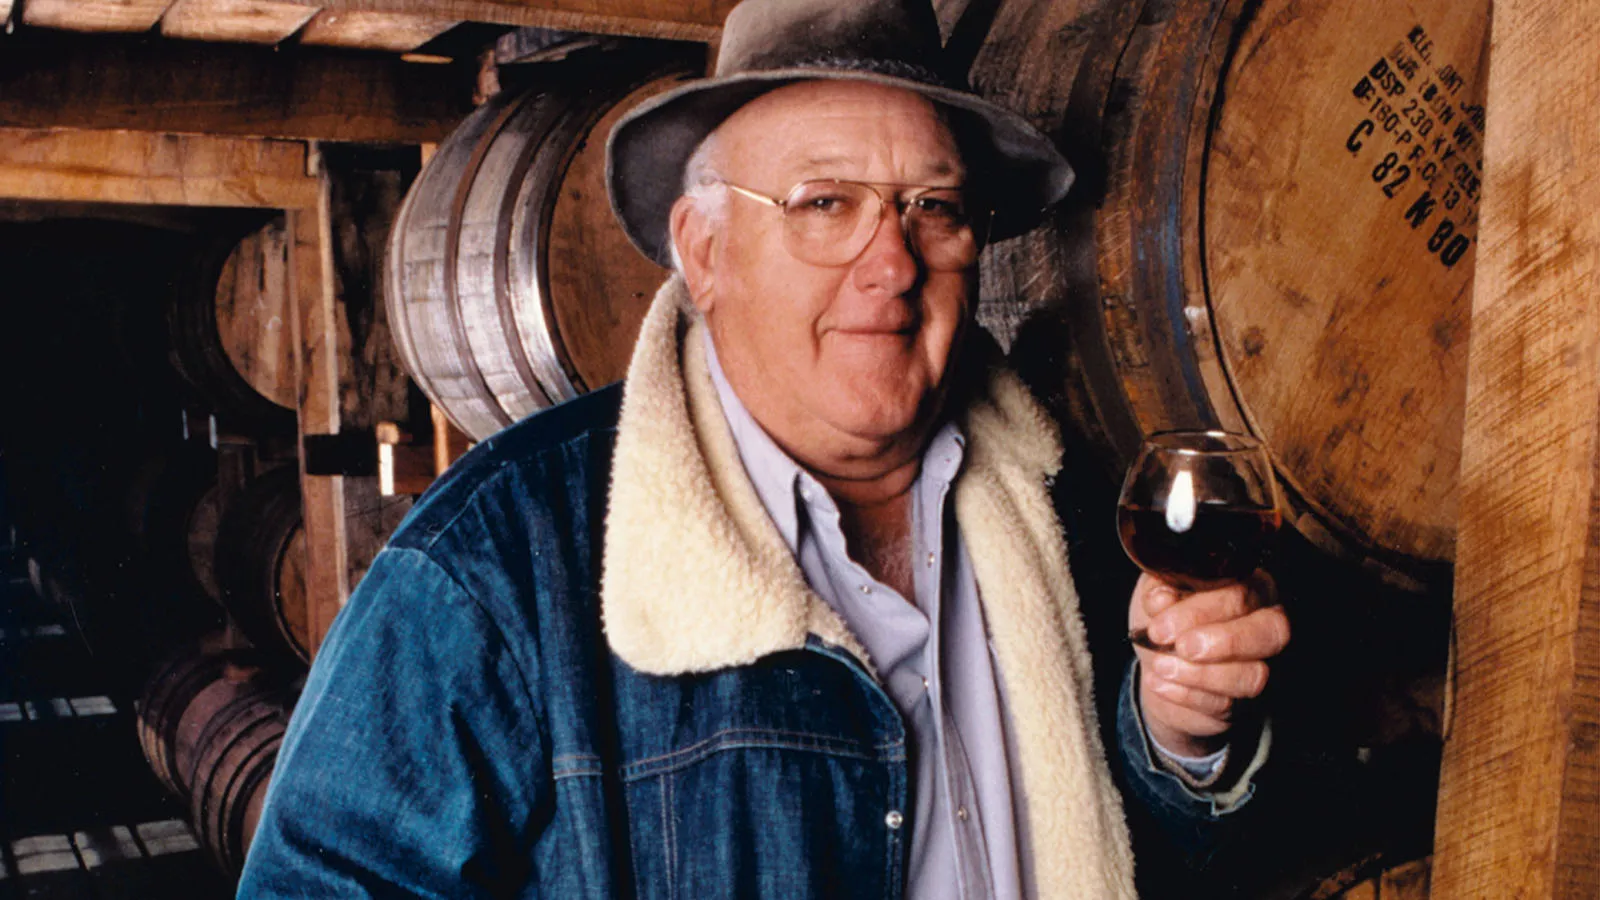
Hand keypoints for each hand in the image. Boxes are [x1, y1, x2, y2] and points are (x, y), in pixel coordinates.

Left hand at [1129, 572, 1289, 757]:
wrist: (1155, 668)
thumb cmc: (1166, 621)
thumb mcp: (1155, 596)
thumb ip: (1158, 590)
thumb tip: (1161, 599)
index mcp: (1249, 587)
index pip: (1240, 594)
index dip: (1200, 612)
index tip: (1160, 627)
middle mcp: (1267, 625)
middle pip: (1271, 631)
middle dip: (1223, 641)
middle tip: (1180, 647)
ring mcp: (1263, 667)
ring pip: (1253, 675)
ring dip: (1200, 674)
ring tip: (1160, 666)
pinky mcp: (1245, 704)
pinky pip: (1227, 705)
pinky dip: (1187, 695)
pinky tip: (1160, 683)